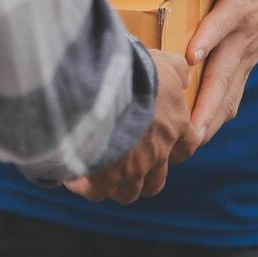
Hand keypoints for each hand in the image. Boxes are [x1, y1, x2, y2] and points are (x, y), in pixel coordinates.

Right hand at [64, 50, 199, 204]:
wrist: (107, 87)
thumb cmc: (137, 73)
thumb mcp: (163, 62)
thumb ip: (177, 70)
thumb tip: (184, 76)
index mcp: (175, 127)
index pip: (186, 148)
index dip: (176, 150)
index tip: (164, 147)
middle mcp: (158, 153)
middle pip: (155, 183)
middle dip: (141, 177)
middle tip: (124, 163)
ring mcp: (133, 169)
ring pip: (127, 193)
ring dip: (113, 185)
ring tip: (96, 170)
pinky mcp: (106, 177)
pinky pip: (95, 192)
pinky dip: (84, 185)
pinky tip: (71, 173)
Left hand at [186, 0, 257, 144]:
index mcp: (239, 9)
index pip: (221, 26)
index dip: (206, 40)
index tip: (190, 59)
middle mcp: (243, 39)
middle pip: (223, 75)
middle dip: (206, 106)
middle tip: (188, 133)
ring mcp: (245, 57)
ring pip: (227, 94)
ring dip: (209, 121)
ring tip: (188, 148)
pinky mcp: (244, 67)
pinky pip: (231, 96)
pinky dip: (216, 118)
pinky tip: (198, 140)